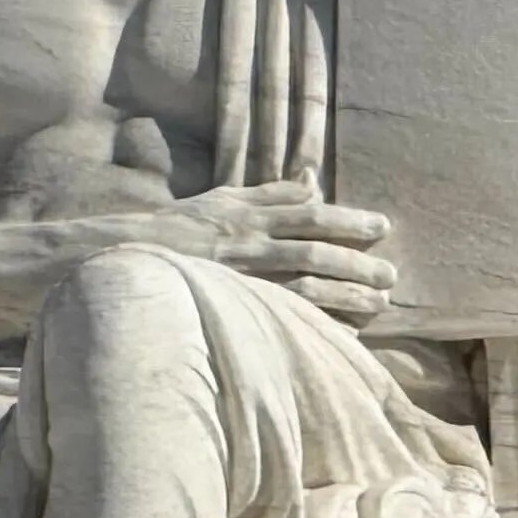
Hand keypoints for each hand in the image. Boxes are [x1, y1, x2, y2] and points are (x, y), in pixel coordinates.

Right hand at [145, 178, 395, 321]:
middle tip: (390, 275)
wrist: (127, 256)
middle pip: (314, 251)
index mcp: (249, 214)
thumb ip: (269, 193)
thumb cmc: (179, 228)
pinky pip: (281, 315)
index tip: (382, 227)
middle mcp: (249, 243)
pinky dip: (312, 324)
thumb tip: (312, 184)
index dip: (349, 220)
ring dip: (344, 294)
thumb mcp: (222, 199)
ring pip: (303, 284)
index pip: (309, 214)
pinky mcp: (232, 304)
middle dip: (356, 262)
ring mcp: (241, 276)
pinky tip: (340, 333)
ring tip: (377, 304)